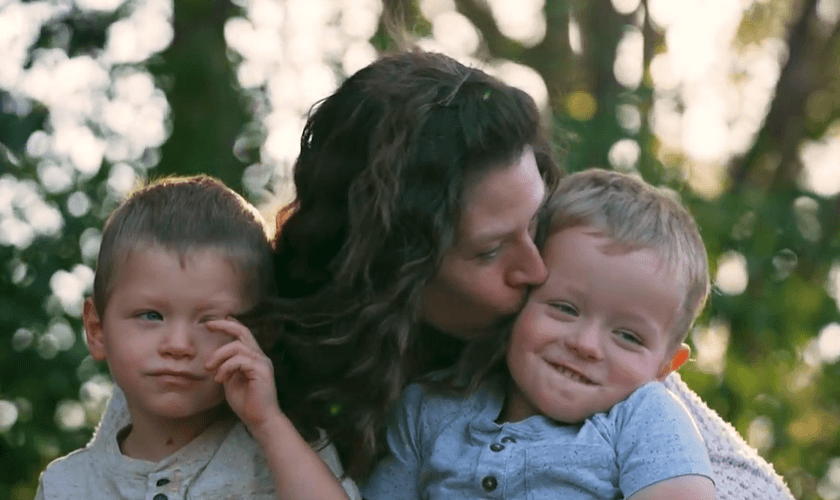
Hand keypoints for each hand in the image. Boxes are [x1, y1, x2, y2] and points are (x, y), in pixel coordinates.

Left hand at [204, 318, 281, 433]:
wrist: (260, 420)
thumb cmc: (246, 403)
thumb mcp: (231, 381)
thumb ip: (227, 368)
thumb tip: (216, 359)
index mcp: (253, 357)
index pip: (242, 334)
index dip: (228, 325)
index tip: (211, 323)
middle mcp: (260, 356)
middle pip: (243, 331)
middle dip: (224, 325)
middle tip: (207, 325)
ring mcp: (262, 362)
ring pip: (237, 346)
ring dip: (219, 356)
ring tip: (209, 368)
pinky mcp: (261, 370)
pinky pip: (239, 360)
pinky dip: (225, 367)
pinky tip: (219, 378)